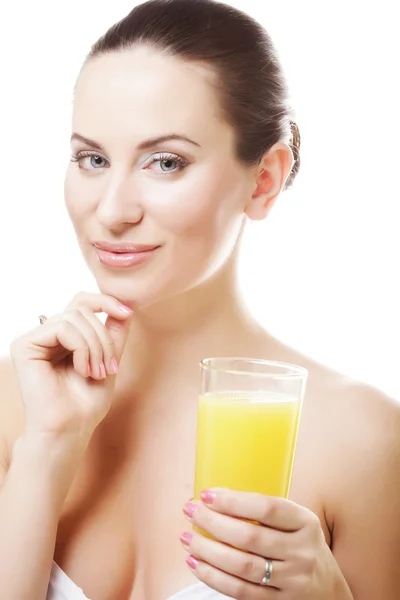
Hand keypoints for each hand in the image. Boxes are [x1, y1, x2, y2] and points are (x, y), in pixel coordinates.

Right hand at [10, 292, 133, 441]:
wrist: (70, 428)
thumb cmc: (86, 401)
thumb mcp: (109, 358)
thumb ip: (114, 330)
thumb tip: (126, 302)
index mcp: (64, 336)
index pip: (83, 302)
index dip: (106, 301)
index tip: (128, 312)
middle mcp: (47, 334)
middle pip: (82, 308)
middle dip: (103, 336)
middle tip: (108, 367)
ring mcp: (34, 339)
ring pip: (75, 317)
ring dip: (95, 346)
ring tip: (96, 372)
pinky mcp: (24, 345)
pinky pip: (63, 328)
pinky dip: (81, 348)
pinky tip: (81, 370)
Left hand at [180, 489, 347, 598]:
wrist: (328, 590)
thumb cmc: (301, 546)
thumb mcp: (297, 523)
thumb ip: (267, 512)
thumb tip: (216, 498)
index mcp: (306, 523)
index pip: (267, 508)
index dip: (234, 501)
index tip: (206, 495)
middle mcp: (302, 552)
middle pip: (250, 537)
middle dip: (213, 523)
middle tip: (190, 512)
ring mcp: (292, 581)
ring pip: (242, 566)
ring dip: (208, 551)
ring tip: (187, 538)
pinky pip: (240, 591)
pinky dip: (214, 577)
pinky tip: (196, 563)